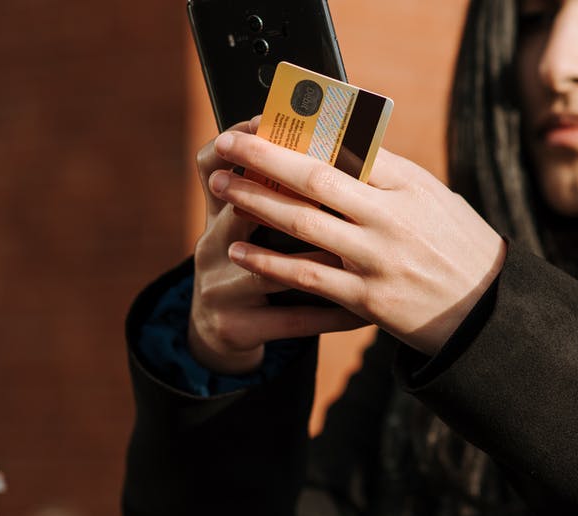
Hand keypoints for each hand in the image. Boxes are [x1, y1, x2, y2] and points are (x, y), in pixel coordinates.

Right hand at [188, 118, 367, 374]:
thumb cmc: (246, 260)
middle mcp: (209, 246)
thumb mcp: (242, 224)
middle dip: (294, 196)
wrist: (218, 328)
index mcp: (216, 214)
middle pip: (242, 213)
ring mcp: (220, 289)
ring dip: (324, 260)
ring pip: (275, 272)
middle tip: (346, 186)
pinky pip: (293, 319)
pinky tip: (365, 312)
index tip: (288, 125)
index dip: (247, 146)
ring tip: (368, 254)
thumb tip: (330, 141)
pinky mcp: (237, 327)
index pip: (210, 164)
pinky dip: (332, 314)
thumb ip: (277, 189)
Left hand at [208, 131, 506, 355]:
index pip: (347, 147)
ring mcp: (378, 259)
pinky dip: (268, 261)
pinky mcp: (367, 300)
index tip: (263, 123)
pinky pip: (307, 276)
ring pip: (303, 224)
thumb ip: (386, 176)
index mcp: (409, 184)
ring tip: (221, 188)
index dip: (298, 134)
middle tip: (225, 146)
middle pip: (315, 179)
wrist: (485, 312)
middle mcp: (392, 218)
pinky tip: (239, 249)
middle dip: (263, 159)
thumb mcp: (432, 198)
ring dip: (255, 203)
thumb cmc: (455, 245)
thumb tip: (333, 146)